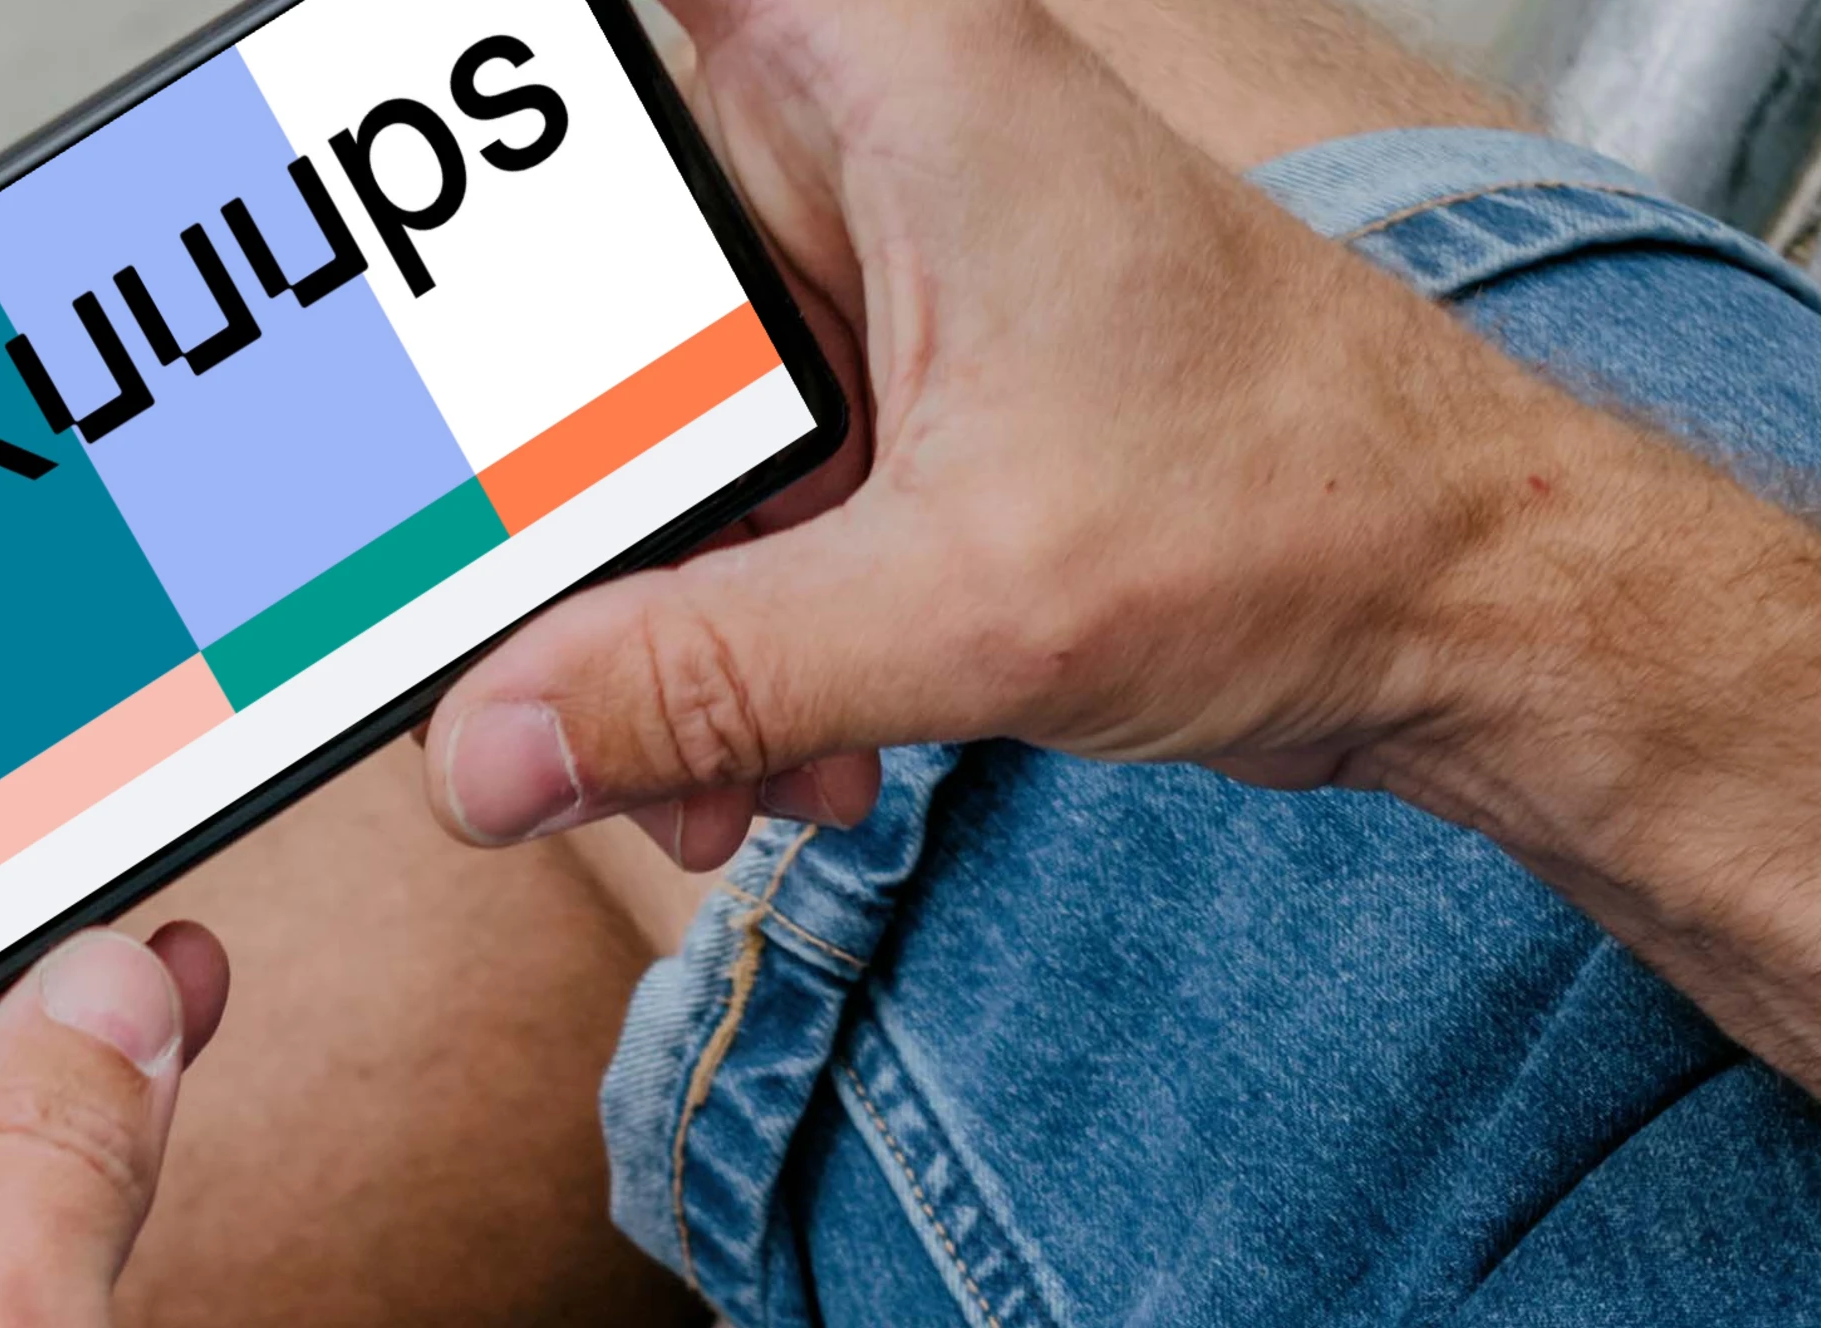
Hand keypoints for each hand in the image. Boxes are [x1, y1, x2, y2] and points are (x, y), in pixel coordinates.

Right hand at [425, 0, 1593, 864]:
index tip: (355, 154)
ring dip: (652, 615)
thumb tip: (488, 742)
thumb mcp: (964, 607)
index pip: (625, 35)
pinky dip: (730, 645)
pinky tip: (784, 758)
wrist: (1465, 612)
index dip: (492, 93)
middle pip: (595, 277)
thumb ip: (696, 678)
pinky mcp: (895, 406)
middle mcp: (870, 150)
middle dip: (568, 500)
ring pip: (653, 427)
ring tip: (702, 762)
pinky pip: (731, 512)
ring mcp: (877, 283)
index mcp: (892, 79)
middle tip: (524, 645)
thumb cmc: (1312, 506)